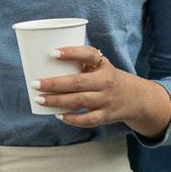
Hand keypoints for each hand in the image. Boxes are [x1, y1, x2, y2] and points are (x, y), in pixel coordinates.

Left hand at [35, 46, 170, 139]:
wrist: (135, 98)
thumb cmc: (107, 78)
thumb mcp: (100, 66)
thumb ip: (80, 63)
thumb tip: (44, 61)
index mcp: (103, 65)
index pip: (88, 54)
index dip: (70, 52)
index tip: (52, 52)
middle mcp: (106, 82)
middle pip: (78, 82)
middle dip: (54, 84)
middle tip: (35, 84)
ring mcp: (106, 100)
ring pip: (79, 101)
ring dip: (57, 101)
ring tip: (40, 99)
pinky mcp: (105, 115)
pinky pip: (87, 119)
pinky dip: (72, 119)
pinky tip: (58, 115)